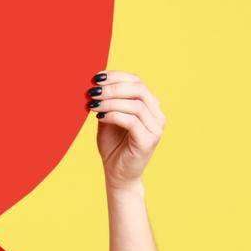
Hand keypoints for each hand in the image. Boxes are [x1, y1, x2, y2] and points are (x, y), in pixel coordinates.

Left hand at [86, 69, 164, 188]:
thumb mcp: (108, 119)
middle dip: (113, 87)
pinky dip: (114, 115)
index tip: (96, 77)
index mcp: (150, 106)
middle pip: (139, 89)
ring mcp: (156, 128)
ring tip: (92, 104)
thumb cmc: (113, 146)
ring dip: (111, 101)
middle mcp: (157, 115)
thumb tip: (94, 84)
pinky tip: (99, 116)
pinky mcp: (148, 141)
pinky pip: (132, 121)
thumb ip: (107, 102)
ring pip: (136, 104)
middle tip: (93, 91)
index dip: (116, 76)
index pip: (137, 81)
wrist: (117, 175)